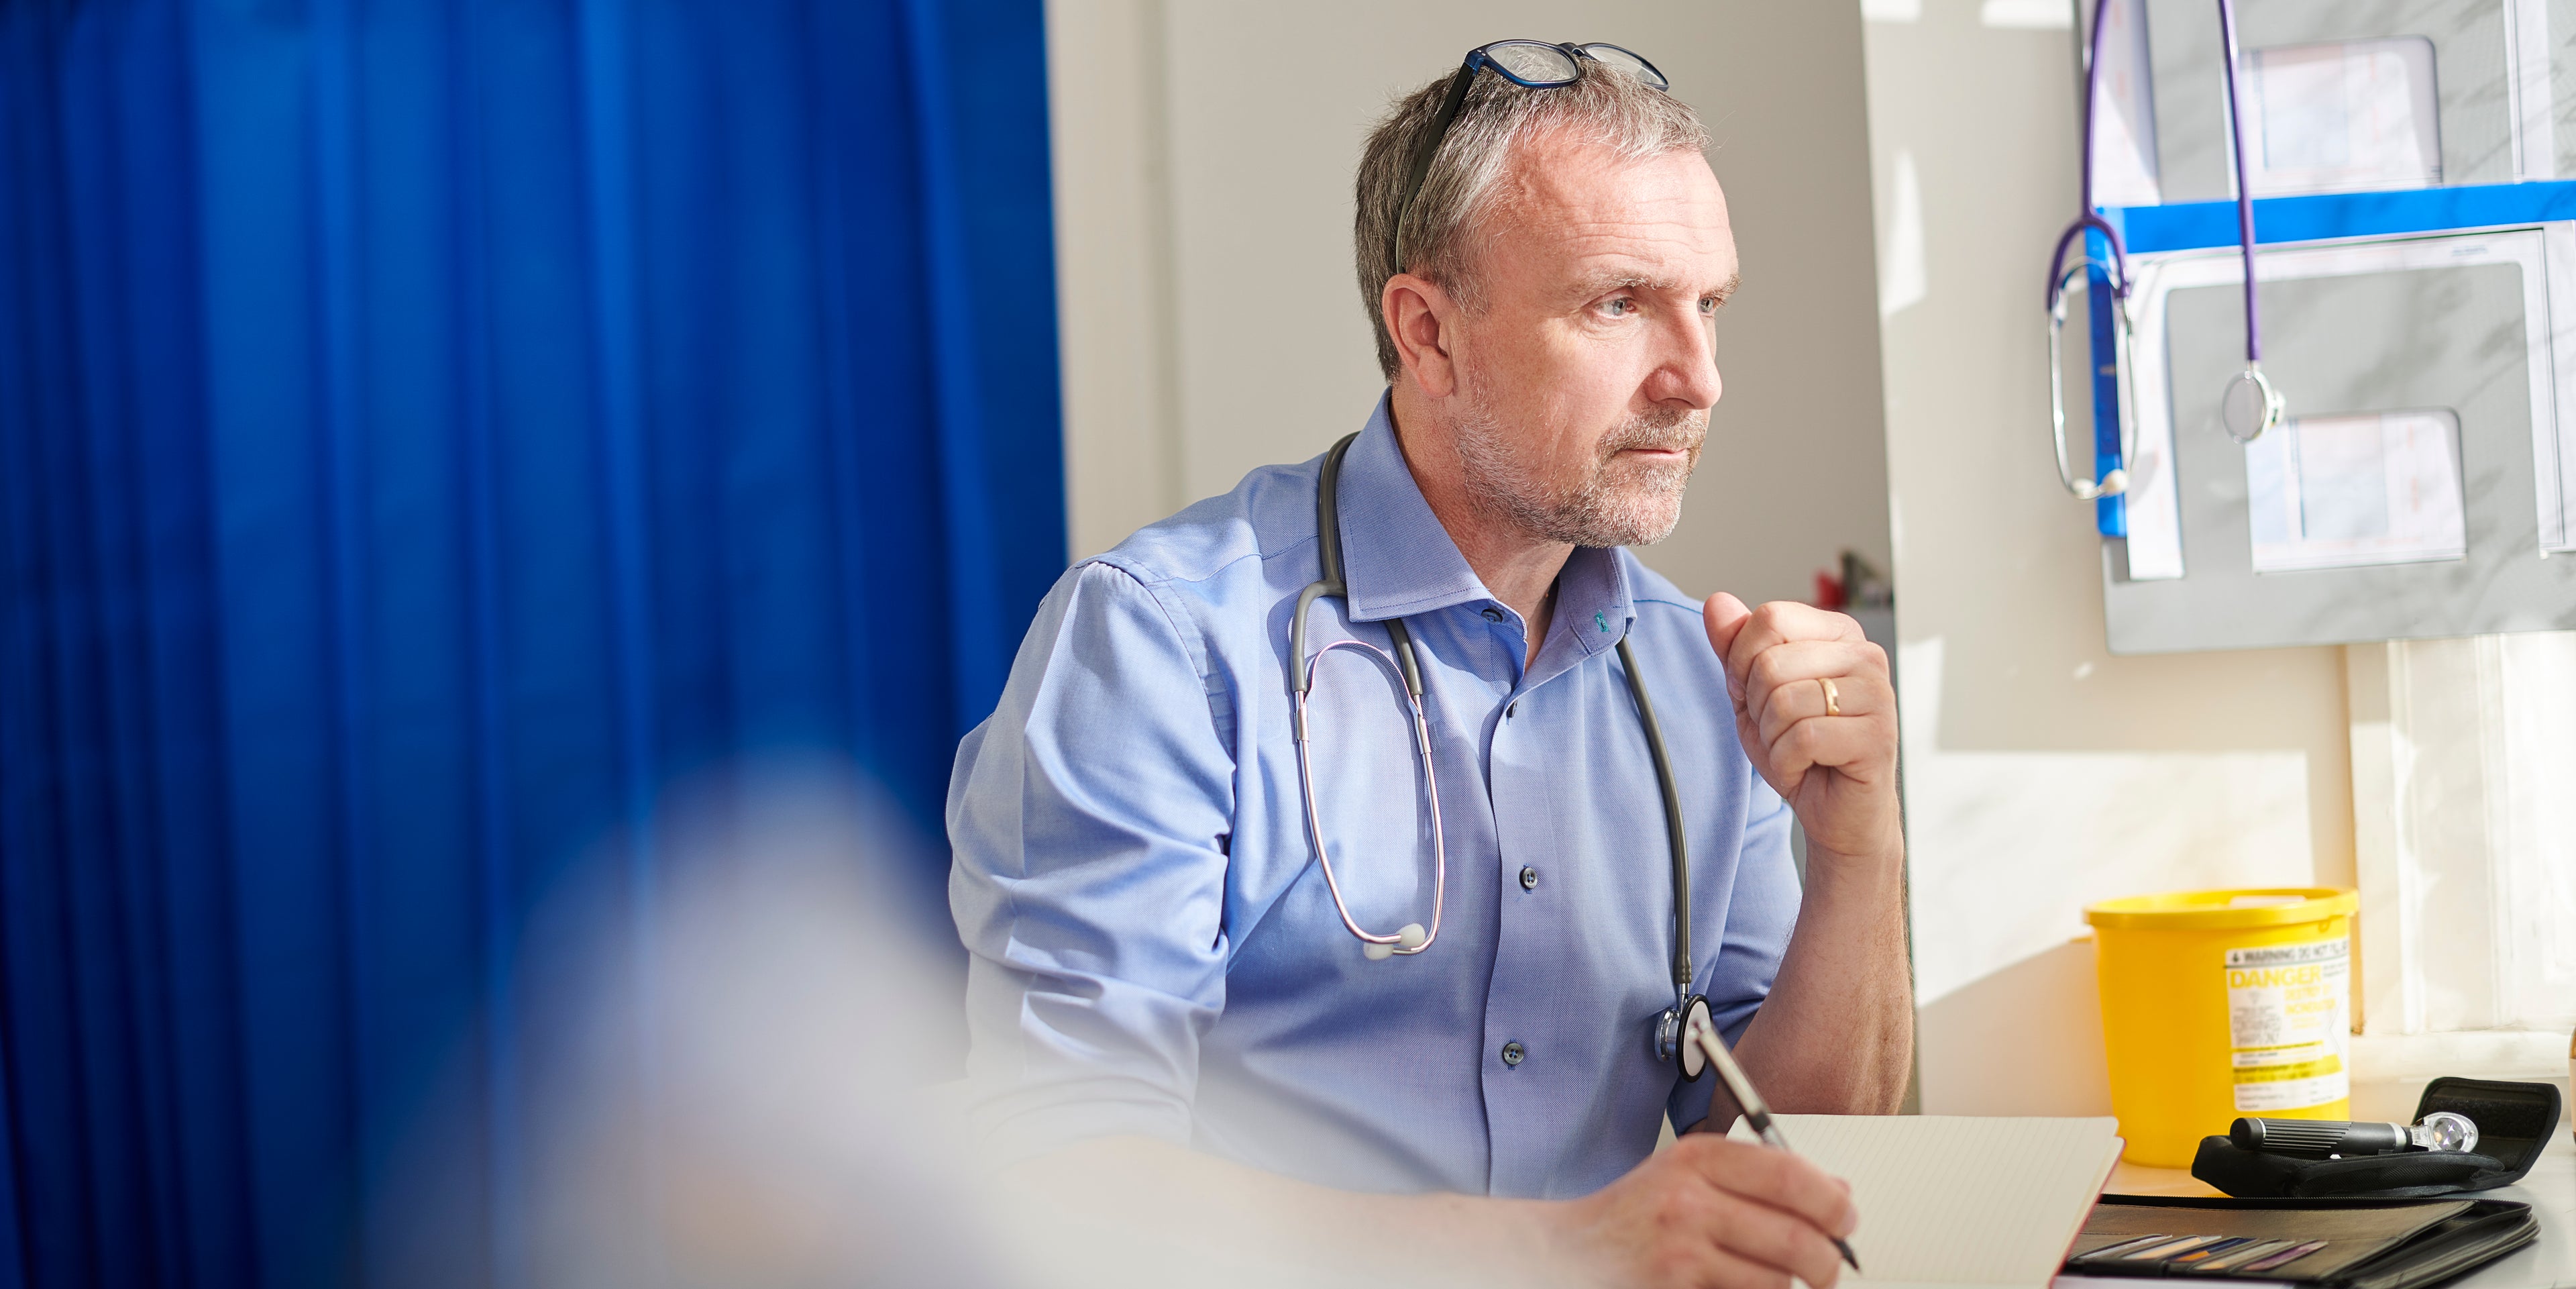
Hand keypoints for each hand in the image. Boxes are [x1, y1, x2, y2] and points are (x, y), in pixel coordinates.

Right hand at [1543, 1133, 1856, 1288]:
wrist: (1565, 1255)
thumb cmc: (1634, 1216)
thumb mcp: (1688, 1175)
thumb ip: (1758, 1177)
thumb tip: (1838, 1194)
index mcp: (1695, 1159)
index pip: (1791, 1176)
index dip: (1833, 1203)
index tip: (1845, 1219)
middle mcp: (1687, 1201)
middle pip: (1797, 1238)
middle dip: (1827, 1261)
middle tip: (1830, 1268)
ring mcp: (1680, 1255)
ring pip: (1776, 1282)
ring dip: (1782, 1287)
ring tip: (1761, 1277)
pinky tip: (1731, 1286)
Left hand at [1702, 594, 1898, 861]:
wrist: (1837, 813)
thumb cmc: (1801, 751)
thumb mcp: (1752, 694)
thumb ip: (1734, 648)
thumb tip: (1717, 601)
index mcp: (1838, 633)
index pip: (1768, 619)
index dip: (1742, 663)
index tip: (1757, 696)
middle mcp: (1865, 654)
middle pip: (1770, 662)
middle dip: (1757, 708)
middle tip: (1782, 732)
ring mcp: (1877, 694)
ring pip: (1784, 700)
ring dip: (1772, 739)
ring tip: (1796, 751)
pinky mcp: (1878, 735)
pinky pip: (1803, 739)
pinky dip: (1787, 763)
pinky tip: (1806, 769)